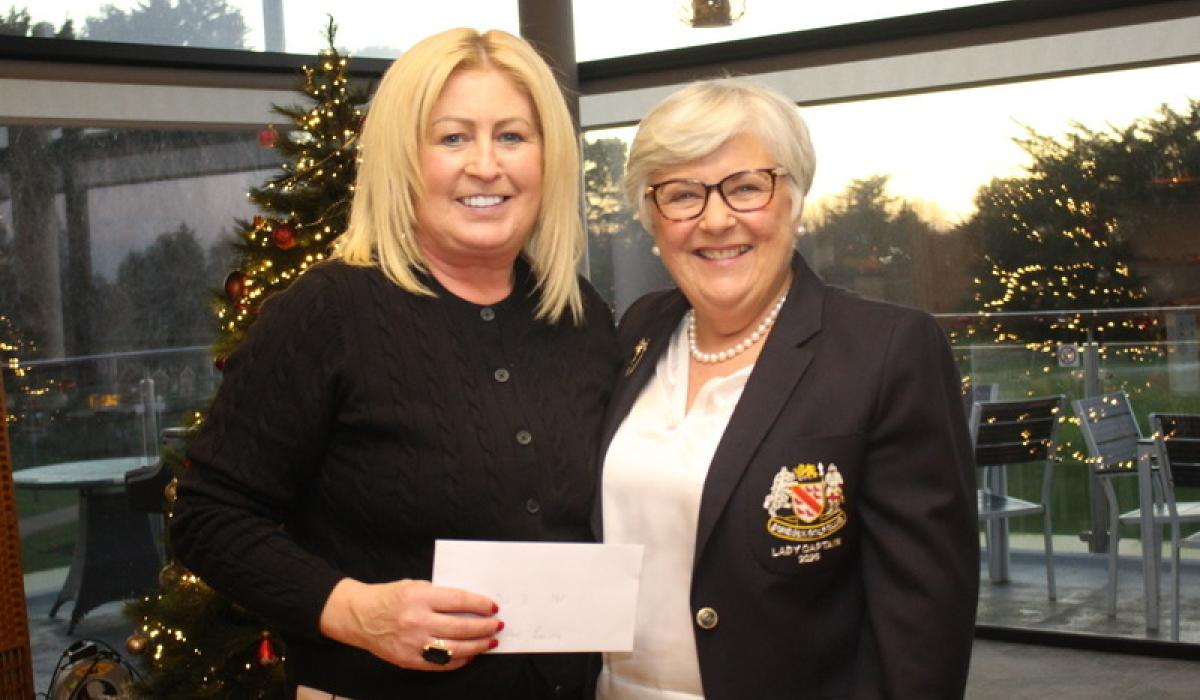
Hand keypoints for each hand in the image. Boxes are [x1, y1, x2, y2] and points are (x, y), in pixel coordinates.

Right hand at [319, 578, 501, 670]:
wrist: (358, 616)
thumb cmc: (389, 597)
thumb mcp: (414, 586)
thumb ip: (439, 595)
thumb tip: (470, 605)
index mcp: (419, 597)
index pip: (459, 601)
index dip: (480, 605)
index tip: (493, 607)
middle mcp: (416, 621)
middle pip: (460, 627)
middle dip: (484, 627)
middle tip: (497, 625)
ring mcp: (412, 643)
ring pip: (454, 648)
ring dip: (477, 646)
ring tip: (490, 642)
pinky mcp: (408, 660)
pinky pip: (440, 663)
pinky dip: (458, 660)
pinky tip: (469, 654)